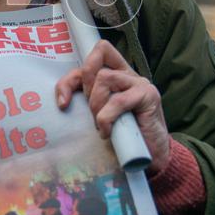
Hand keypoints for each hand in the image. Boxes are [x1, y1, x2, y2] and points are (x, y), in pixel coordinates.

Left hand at [54, 39, 170, 174]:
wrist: (152, 157)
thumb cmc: (123, 137)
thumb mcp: (98, 115)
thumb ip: (88, 101)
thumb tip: (62, 100)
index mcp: (116, 75)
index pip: (93, 56)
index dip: (72, 77)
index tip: (63, 102)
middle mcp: (128, 74)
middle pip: (95, 62)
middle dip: (85, 90)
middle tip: (91, 114)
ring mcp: (139, 83)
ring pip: (105, 78)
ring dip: (96, 104)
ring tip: (101, 124)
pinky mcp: (148, 96)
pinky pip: (118, 100)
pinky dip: (107, 118)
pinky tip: (108, 132)